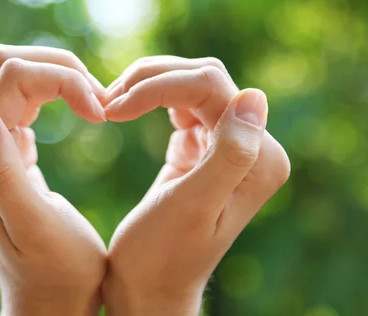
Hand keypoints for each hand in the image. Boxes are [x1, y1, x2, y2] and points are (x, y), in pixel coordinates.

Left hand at [0, 45, 107, 315]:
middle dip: (58, 68)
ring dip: (60, 77)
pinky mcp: (6, 146)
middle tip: (98, 100)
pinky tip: (83, 111)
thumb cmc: (57, 270)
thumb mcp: (34, 224)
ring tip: (95, 105)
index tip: (101, 111)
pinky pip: (25, 95)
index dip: (63, 79)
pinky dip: (59, 91)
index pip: (12, 76)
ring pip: (16, 73)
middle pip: (5, 63)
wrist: (52, 297)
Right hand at [101, 56, 290, 315]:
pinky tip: (127, 112)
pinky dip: (152, 100)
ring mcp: (226, 146)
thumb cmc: (162, 256)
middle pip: (203, 79)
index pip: (212, 87)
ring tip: (112, 105)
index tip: (114, 108)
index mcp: (259, 159)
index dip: (161, 86)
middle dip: (153, 80)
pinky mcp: (201, 148)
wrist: (146, 287)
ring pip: (191, 84)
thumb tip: (255, 95)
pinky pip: (182, 103)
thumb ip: (232, 153)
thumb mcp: (194, 205)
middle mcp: (252, 149)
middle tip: (108, 102)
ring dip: (150, 86)